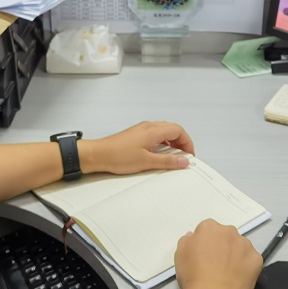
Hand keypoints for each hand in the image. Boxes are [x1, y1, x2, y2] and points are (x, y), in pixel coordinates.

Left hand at [78, 121, 193, 175]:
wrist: (98, 154)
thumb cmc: (118, 156)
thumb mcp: (147, 162)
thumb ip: (168, 161)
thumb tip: (184, 161)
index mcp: (153, 130)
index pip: (179, 131)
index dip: (187, 143)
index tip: (189, 155)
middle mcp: (148, 126)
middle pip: (173, 129)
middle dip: (181, 142)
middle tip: (184, 157)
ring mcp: (142, 130)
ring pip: (164, 132)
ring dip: (172, 143)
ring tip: (173, 157)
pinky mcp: (136, 135)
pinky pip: (155, 135)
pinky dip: (162, 143)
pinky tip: (159, 155)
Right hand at [174, 219, 262, 288]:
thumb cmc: (193, 275)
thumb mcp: (179, 255)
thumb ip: (187, 240)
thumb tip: (193, 237)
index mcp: (209, 227)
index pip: (207, 230)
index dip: (205, 244)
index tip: (203, 257)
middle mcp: (229, 231)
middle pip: (225, 236)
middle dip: (222, 247)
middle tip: (215, 265)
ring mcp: (245, 244)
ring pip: (240, 246)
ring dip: (235, 255)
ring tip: (227, 274)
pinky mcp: (257, 259)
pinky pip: (251, 260)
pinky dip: (246, 267)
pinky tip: (238, 278)